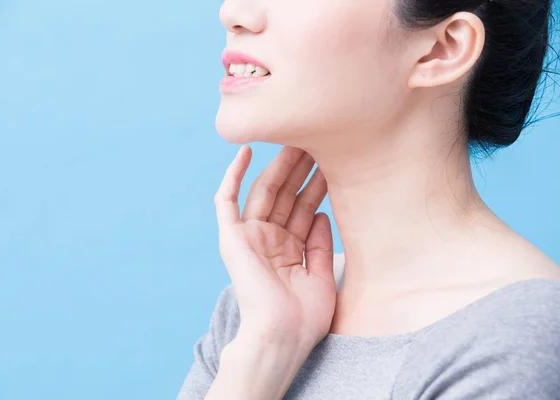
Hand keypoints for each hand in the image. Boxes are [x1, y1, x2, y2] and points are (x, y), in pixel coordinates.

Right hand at [214, 145, 335, 350]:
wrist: (282, 337)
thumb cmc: (304, 317)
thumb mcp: (322, 276)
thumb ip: (321, 245)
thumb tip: (322, 214)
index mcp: (289, 249)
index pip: (304, 208)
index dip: (317, 185)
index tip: (336, 160)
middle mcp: (269, 239)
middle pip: (285, 195)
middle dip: (300, 169)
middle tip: (318, 139)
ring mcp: (249, 237)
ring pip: (263, 191)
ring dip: (278, 166)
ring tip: (296, 138)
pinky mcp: (231, 238)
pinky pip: (226, 202)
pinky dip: (232, 177)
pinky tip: (246, 152)